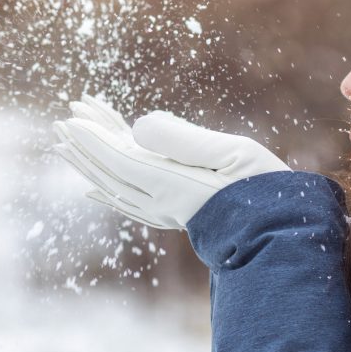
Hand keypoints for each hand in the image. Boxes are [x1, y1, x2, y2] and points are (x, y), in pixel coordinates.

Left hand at [52, 103, 289, 230]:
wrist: (287, 234)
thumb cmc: (266, 191)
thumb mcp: (231, 153)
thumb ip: (184, 139)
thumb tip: (138, 127)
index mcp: (173, 186)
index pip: (119, 159)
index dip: (94, 137)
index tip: (72, 117)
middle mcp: (163, 202)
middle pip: (112, 171)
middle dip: (86, 144)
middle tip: (63, 120)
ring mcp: (170, 210)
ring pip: (118, 184)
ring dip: (91, 162)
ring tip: (67, 144)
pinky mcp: (180, 212)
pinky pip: (131, 202)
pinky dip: (108, 189)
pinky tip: (94, 187)